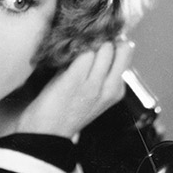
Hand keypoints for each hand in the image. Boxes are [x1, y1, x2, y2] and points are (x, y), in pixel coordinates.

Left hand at [16, 38, 135, 137]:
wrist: (45, 133)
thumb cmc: (64, 111)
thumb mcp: (92, 94)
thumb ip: (100, 72)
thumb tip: (101, 42)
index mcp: (116, 91)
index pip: (126, 53)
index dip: (114, 42)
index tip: (100, 40)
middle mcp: (109, 87)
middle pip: (119, 47)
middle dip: (105, 39)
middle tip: (87, 41)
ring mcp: (93, 84)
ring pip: (103, 47)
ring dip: (89, 41)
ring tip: (74, 46)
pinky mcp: (75, 79)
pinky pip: (83, 52)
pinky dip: (75, 47)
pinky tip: (65, 50)